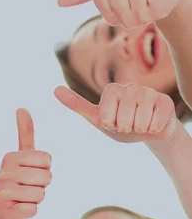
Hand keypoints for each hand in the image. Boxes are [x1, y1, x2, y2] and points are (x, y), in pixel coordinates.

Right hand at [0, 109, 51, 218]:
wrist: (6, 218)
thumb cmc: (19, 184)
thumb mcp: (22, 158)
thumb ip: (25, 134)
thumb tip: (21, 108)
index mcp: (9, 157)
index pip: (47, 160)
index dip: (45, 170)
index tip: (31, 175)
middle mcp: (3, 172)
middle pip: (46, 177)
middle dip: (43, 186)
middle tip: (28, 190)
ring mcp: (2, 192)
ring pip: (41, 194)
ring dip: (37, 200)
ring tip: (23, 200)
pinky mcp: (4, 212)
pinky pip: (34, 210)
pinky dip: (32, 212)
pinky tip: (21, 212)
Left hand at [55, 83, 178, 142]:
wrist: (150, 132)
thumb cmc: (121, 125)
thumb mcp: (98, 119)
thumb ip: (77, 105)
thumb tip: (55, 89)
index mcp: (112, 89)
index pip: (106, 115)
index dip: (110, 125)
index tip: (113, 123)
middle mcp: (130, 86)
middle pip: (123, 119)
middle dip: (125, 128)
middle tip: (129, 124)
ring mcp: (148, 92)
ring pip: (140, 121)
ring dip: (140, 129)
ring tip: (141, 124)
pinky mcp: (164, 101)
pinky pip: (156, 123)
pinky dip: (154, 129)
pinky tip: (154, 124)